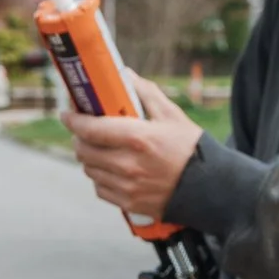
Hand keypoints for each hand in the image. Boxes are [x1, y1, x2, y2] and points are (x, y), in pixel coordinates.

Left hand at [62, 78, 204, 221]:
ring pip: (89, 170)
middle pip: (84, 150)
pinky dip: (100, 177)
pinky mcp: (128, 203)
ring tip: (100, 148)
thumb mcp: (172, 115)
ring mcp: (127, 186)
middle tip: (84, 130)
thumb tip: (124, 75)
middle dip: (79, 138)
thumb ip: (145, 93)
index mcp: (138, 138)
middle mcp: (128, 164)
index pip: (90, 129)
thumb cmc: (192, 149)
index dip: (73, 120)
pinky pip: (100, 188)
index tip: (67, 113)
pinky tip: (112, 168)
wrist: (210, 188)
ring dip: (89, 157)